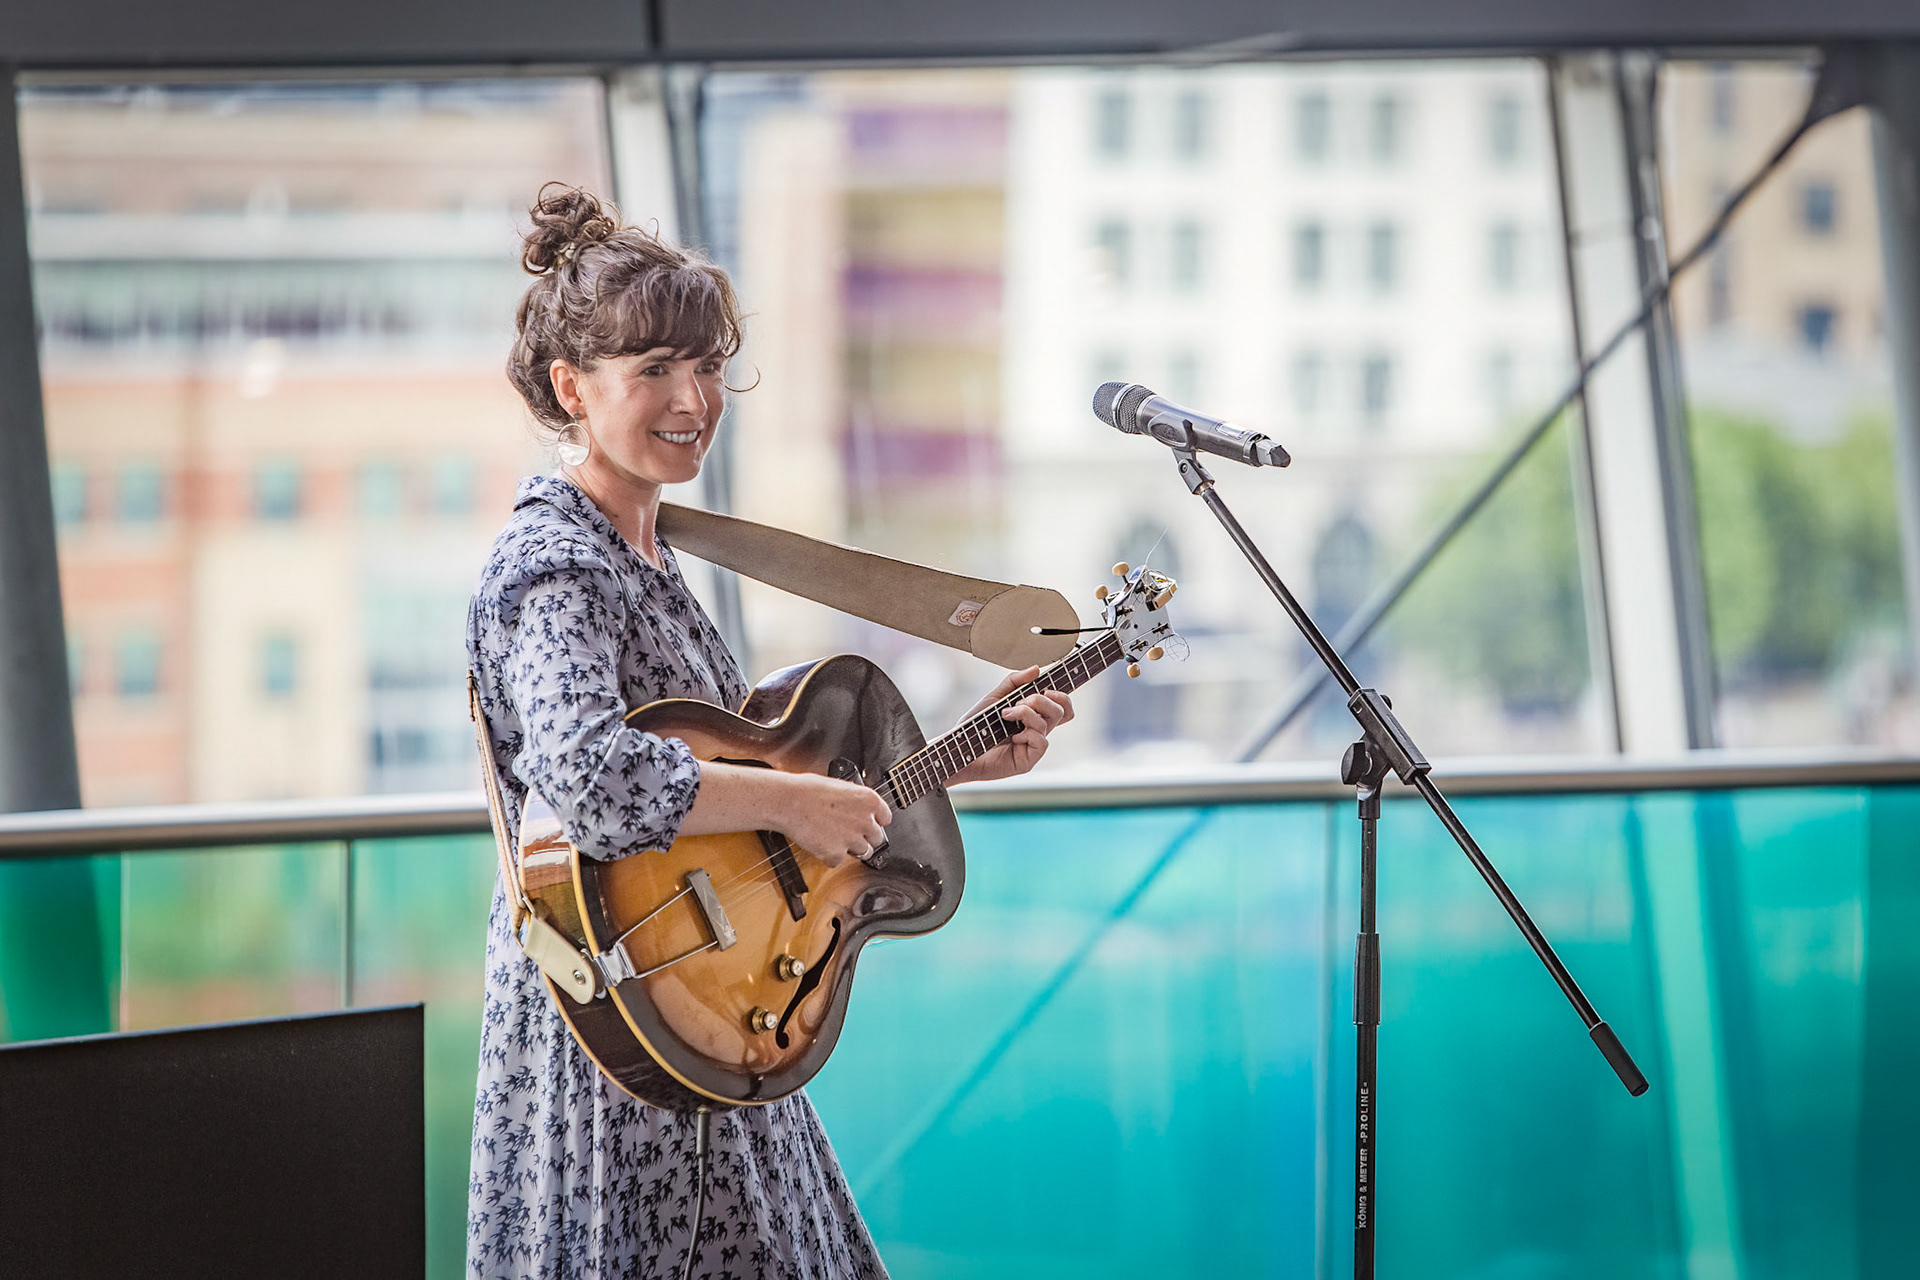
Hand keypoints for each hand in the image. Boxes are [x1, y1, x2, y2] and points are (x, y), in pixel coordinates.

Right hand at [780, 772, 891, 867]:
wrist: (788, 802)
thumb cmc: (808, 790)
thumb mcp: (840, 787)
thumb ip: (856, 801)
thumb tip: (860, 809)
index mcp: (869, 800)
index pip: (885, 818)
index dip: (875, 821)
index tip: (870, 823)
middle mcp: (865, 821)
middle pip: (877, 839)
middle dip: (865, 837)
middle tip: (848, 832)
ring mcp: (852, 840)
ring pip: (863, 852)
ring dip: (850, 848)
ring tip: (833, 837)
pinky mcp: (836, 854)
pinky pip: (839, 860)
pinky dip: (830, 856)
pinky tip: (820, 842)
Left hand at [947, 666, 1073, 785]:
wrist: (960, 748)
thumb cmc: (975, 726)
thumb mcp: (994, 698)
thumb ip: (1014, 682)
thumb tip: (1036, 669)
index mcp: (1032, 717)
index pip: (1061, 707)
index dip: (1063, 697)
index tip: (1048, 689)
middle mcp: (1036, 731)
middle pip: (1061, 712)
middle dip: (1041, 701)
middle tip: (1021, 701)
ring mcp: (1033, 746)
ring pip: (1047, 723)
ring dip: (1026, 713)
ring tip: (1005, 714)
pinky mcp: (1028, 761)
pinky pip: (1041, 741)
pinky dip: (1027, 734)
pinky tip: (1011, 737)